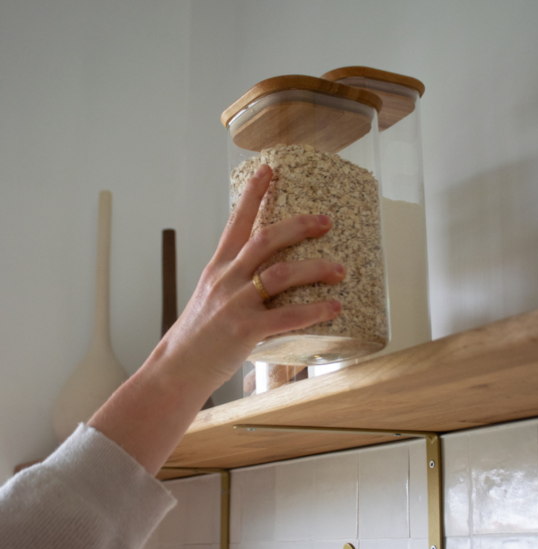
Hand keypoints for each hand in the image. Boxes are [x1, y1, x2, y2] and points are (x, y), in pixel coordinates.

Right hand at [160, 164, 345, 387]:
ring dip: (316, 267)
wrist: (176, 369)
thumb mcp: (209, 298)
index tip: (268, 170)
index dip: (253, 194)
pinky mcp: (245, 329)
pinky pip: (288, 315)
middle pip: (266, 239)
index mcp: (217, 268)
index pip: (236, 222)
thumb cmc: (196, 337)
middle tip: (326, 221)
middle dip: (299, 226)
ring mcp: (235, 302)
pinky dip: (315, 310)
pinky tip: (334, 307)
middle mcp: (226, 278)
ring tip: (340, 269)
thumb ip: (234, 284)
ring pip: (282, 273)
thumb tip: (263, 279)